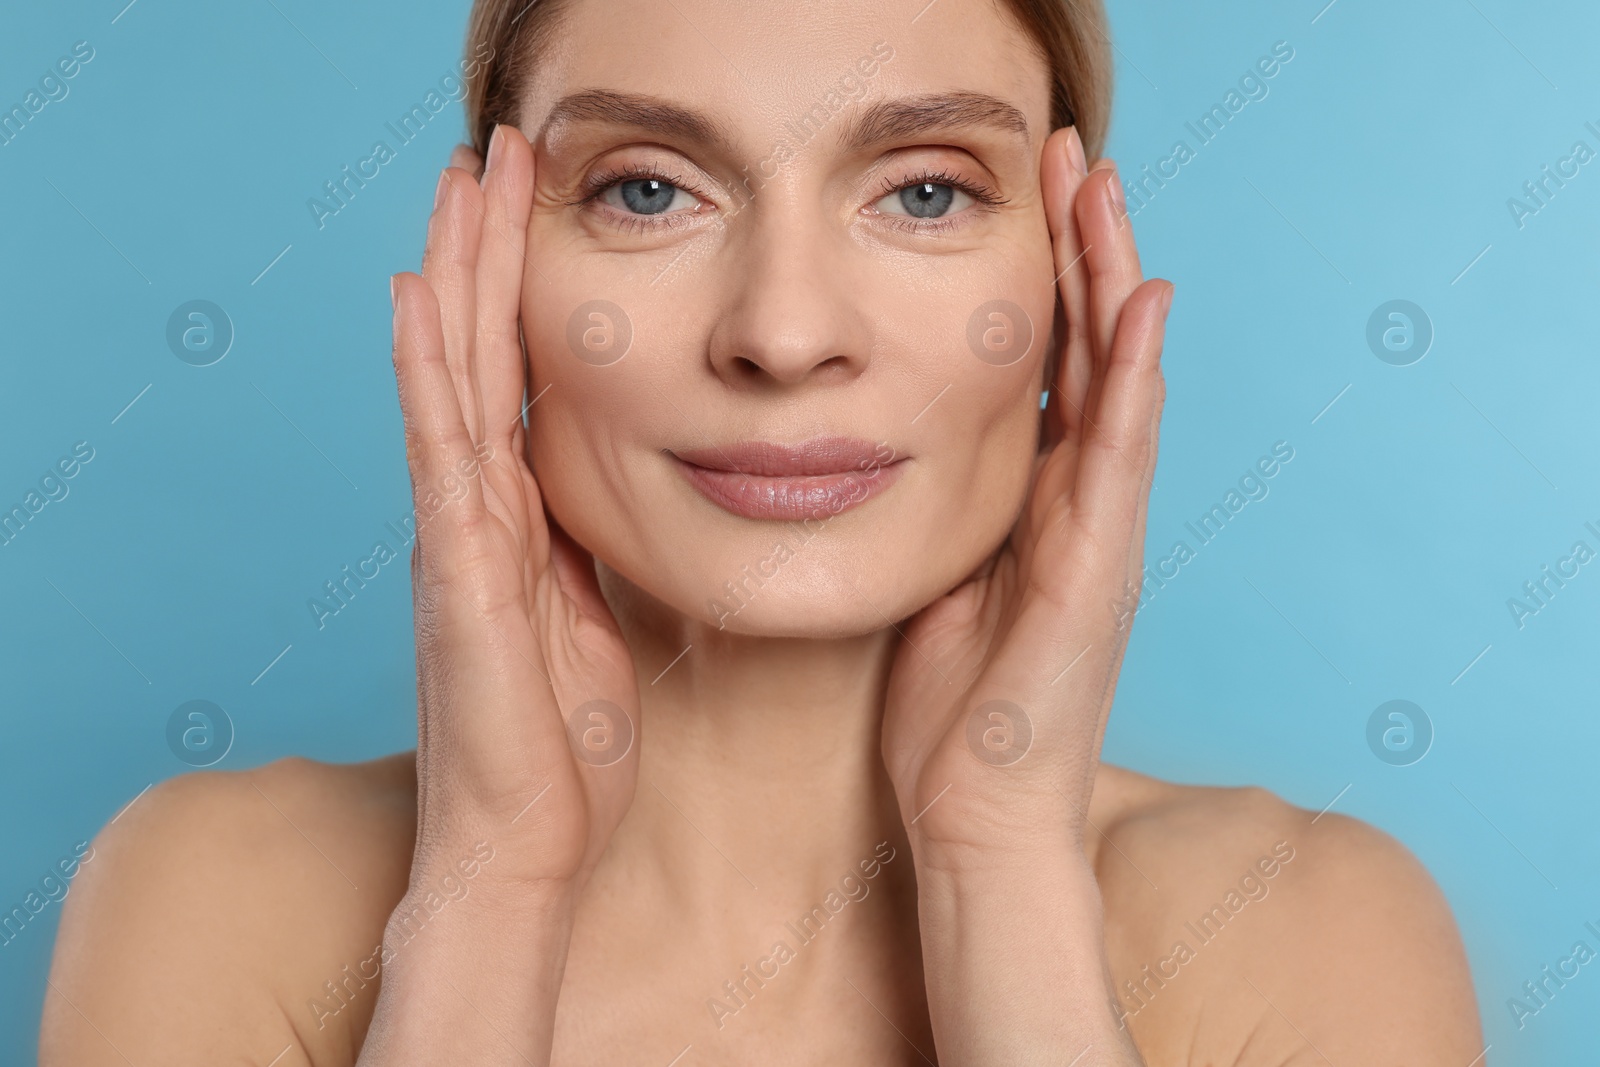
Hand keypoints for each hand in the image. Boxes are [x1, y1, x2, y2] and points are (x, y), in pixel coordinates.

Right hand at [390, 124, 639, 891]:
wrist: (524, 842)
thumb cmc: (561, 745)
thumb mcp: (594, 623)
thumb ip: (586, 553)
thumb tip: (604, 499)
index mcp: (515, 521)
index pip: (515, 379)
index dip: (521, 290)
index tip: (537, 206)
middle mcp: (475, 511)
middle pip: (479, 353)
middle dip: (489, 249)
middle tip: (498, 148)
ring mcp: (457, 535)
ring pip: (453, 377)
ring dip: (460, 272)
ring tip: (464, 178)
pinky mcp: (458, 571)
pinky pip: (442, 452)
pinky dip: (428, 370)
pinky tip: (422, 295)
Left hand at [881, 129, 1172, 867]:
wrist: (979, 814)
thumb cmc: (952, 714)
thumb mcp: (937, 586)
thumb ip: (946, 516)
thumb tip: (902, 457)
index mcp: (1036, 506)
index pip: (1045, 369)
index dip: (1041, 281)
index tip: (1025, 200)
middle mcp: (1080, 506)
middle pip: (1087, 353)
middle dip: (1081, 253)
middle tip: (1071, 157)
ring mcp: (1100, 533)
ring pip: (1115, 382)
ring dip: (1111, 283)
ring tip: (1103, 192)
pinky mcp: (1100, 568)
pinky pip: (1119, 455)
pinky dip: (1132, 378)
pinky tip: (1141, 305)